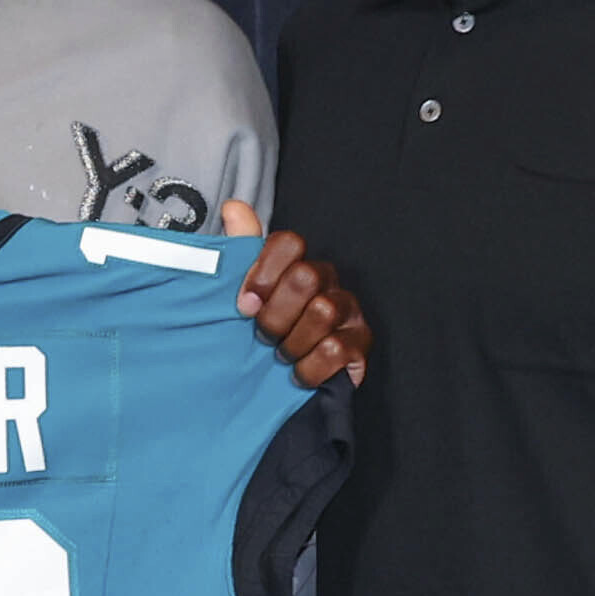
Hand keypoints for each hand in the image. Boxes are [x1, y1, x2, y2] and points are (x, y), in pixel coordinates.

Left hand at [219, 200, 369, 387]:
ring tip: (282, 355)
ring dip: (293, 341)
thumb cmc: (266, 335)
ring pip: (323, 312)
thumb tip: (234, 208)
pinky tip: (299, 372)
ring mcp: (348, 311)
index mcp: (298, 264)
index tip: (244, 304)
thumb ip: (239, 252)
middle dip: (276, 314)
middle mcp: (327, 281)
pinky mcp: (360, 343)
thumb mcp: (244, 297)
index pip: (288, 243)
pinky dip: (310, 366)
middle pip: (305, 277)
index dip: (264, 272)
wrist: (281, 387)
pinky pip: (336, 349)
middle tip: (263, 335)